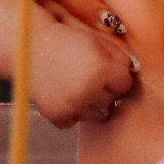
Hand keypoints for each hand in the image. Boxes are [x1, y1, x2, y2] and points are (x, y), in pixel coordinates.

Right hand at [29, 13, 134, 129]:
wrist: (29, 49)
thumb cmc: (66, 42)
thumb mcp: (97, 42)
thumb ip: (119, 59)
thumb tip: (133, 77)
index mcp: (101, 69)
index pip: (125, 84)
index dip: (115, 75)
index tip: (103, 67)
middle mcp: (88, 91)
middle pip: (112, 100)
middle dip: (104, 89)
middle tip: (86, 73)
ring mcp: (73, 106)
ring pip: (96, 114)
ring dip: (90, 102)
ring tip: (75, 84)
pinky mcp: (59, 117)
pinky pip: (76, 121)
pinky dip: (71, 111)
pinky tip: (63, 93)